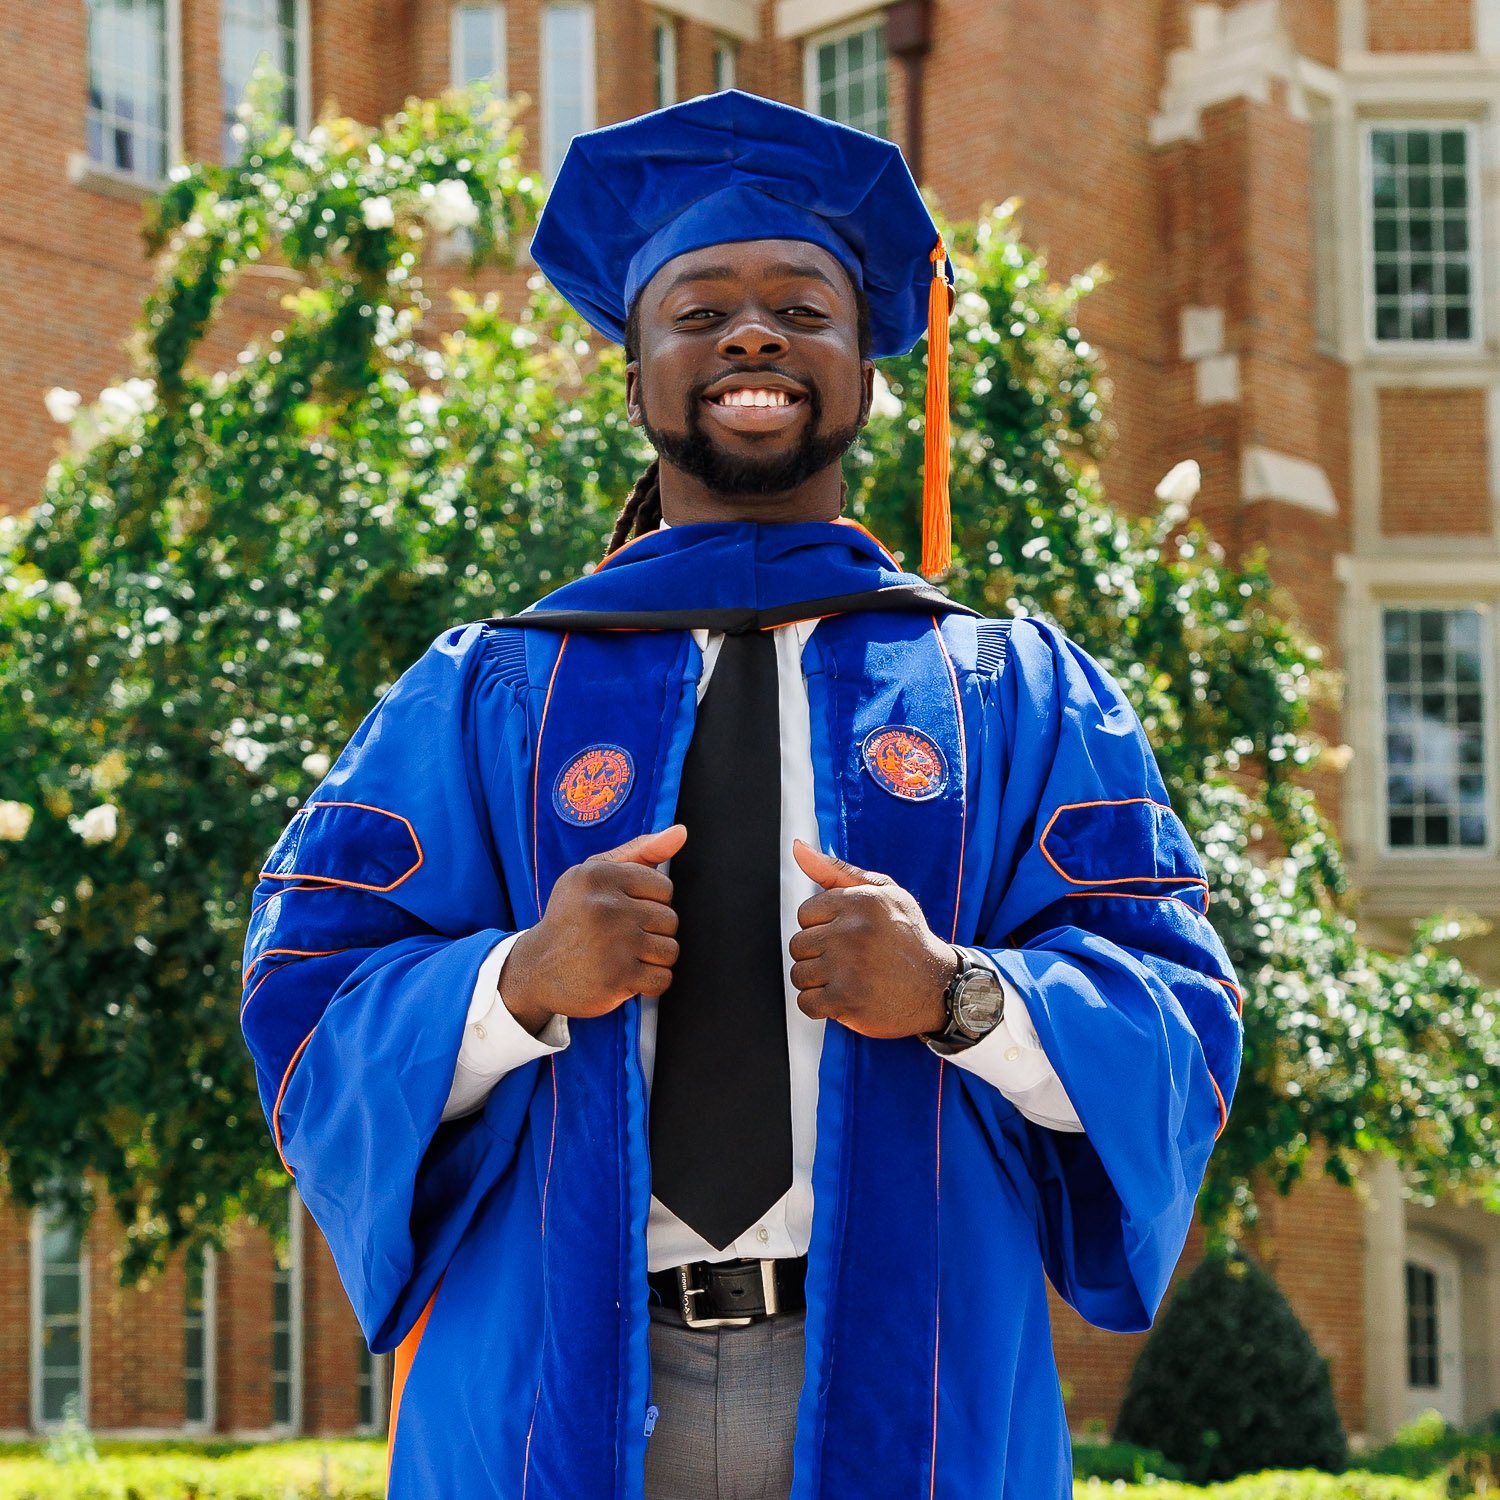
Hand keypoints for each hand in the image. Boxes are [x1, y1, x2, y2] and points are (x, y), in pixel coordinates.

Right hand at [499, 824, 684, 1034]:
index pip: (664, 888)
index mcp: (599, 876)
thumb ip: (640, 851)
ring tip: (624, 956)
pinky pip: (663, 980)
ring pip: (671, 950)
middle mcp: (605, 906)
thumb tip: (680, 832)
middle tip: (621, 937)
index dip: (651, 903)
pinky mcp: (617, 978)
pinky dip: (650, 983)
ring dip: (653, 959)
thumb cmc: (574, 916)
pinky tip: (626, 976)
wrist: (537, 968)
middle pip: (670, 920)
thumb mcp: (595, 873)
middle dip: (652, 932)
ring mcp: (613, 944)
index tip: (626, 911)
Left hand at [788, 840, 957, 1039]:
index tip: (846, 936)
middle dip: (818, 955)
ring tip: (848, 979)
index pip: (805, 913)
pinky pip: (807, 1003)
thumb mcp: (883, 893)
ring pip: (799, 974)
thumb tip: (797, 848)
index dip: (822, 927)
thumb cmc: (908, 937)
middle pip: (798, 945)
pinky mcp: (847, 1000)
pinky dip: (821, 1007)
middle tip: (849, 961)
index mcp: (860, 901)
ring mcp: (849, 967)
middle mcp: (853, 931)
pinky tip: (844, 999)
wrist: (940, 987)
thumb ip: (836, 871)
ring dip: (819, 982)